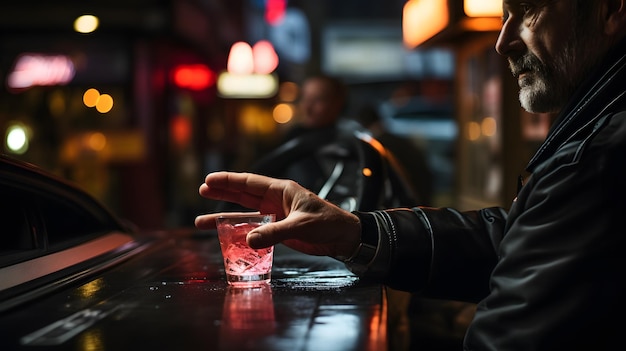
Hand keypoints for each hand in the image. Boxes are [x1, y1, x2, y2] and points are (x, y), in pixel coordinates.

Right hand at [194, 171, 360, 258]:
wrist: (343, 237)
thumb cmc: (328, 223)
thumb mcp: (301, 225)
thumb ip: (276, 233)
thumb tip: (249, 241)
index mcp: (282, 190)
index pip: (250, 182)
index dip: (229, 181)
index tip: (209, 180)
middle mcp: (275, 200)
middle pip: (243, 194)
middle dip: (223, 192)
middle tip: (202, 190)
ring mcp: (276, 214)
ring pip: (244, 212)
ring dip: (225, 215)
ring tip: (202, 219)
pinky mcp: (278, 228)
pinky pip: (253, 228)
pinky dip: (239, 231)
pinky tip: (225, 235)